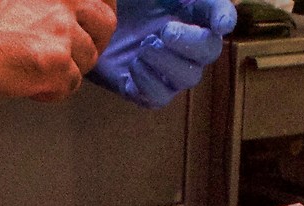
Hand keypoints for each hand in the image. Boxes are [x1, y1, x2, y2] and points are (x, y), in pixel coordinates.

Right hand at [0, 0, 116, 101]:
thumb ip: (47, 3)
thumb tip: (67, 19)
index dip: (99, 12)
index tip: (93, 23)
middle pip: (105, 25)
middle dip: (92, 43)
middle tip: (70, 55)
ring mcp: (64, 31)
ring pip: (87, 60)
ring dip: (66, 70)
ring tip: (33, 70)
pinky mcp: (55, 63)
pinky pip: (69, 87)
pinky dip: (51, 91)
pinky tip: (27, 84)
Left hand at [88, 0, 234, 108]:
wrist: (79, 19)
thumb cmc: (117, 1)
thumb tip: (209, 13)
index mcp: (188, 10)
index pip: (220, 13)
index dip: (224, 17)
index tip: (220, 23)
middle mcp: (182, 41)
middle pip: (209, 52)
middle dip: (190, 44)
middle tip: (164, 32)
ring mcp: (162, 67)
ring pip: (187, 78)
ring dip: (167, 64)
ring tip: (144, 48)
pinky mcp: (139, 86)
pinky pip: (157, 98)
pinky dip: (148, 84)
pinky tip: (133, 66)